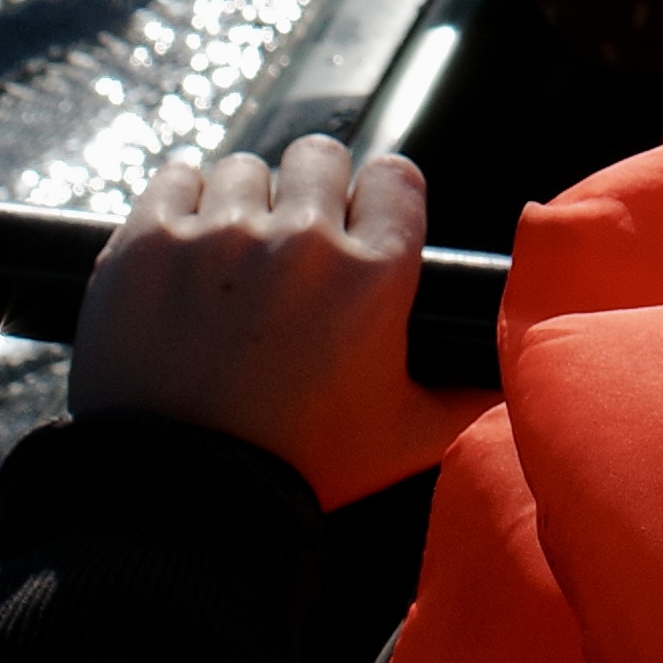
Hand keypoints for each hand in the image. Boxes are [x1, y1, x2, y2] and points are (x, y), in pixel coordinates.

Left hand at [69, 136, 460, 511]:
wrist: (180, 506)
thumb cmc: (300, 471)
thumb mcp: (404, 438)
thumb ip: (467, 398)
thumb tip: (517, 379)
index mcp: (374, 275)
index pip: (395, 174)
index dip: (377, 203)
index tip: (357, 232)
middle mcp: (301, 241)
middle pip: (319, 155)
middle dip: (309, 196)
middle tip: (289, 252)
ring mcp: (218, 236)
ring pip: (244, 168)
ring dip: (242, 205)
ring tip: (228, 264)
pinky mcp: (145, 244)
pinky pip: (175, 178)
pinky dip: (180, 208)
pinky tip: (183, 254)